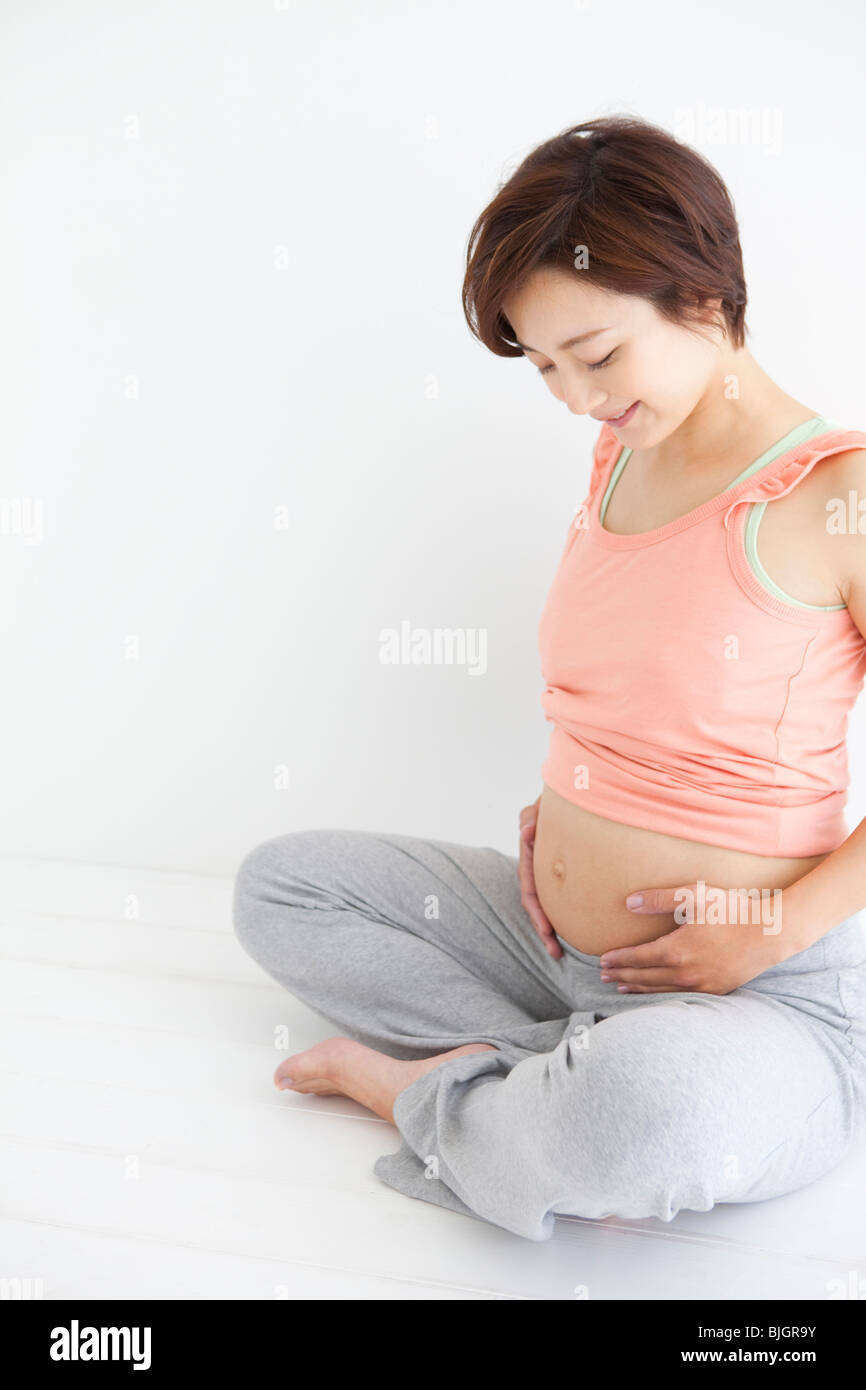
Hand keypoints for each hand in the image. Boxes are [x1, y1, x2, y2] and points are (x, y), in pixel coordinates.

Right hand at [518, 795, 562, 960]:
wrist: (575, 796)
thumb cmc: (558, 800)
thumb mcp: (540, 806)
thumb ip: (532, 816)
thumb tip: (528, 831)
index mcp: (530, 855)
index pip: (529, 888)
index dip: (537, 911)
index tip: (547, 929)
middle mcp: (536, 868)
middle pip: (536, 904)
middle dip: (543, 929)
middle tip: (554, 951)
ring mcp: (548, 873)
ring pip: (548, 905)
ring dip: (550, 929)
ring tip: (559, 952)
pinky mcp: (563, 876)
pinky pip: (563, 899)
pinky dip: (566, 917)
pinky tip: (578, 933)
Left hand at [598, 880, 785, 994]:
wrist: (769, 934)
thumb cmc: (732, 910)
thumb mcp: (694, 895)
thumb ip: (659, 898)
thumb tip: (629, 903)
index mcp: (677, 950)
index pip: (637, 958)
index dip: (618, 959)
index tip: (602, 960)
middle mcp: (685, 973)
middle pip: (644, 976)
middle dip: (622, 975)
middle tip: (603, 976)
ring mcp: (701, 985)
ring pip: (661, 990)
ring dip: (638, 988)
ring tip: (621, 987)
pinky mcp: (715, 991)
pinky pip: (680, 996)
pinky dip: (662, 995)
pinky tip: (656, 993)